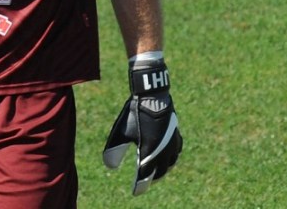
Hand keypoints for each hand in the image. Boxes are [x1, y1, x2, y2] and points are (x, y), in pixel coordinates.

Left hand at [103, 58, 182, 194]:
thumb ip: (114, 151)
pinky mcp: (176, 134)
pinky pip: (176, 151)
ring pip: (170, 163)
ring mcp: (173, 142)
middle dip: (151, 178)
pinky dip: (171, 157)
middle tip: (144, 182)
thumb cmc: (135, 112)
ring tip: (155, 171)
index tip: (135, 191)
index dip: (140, 185)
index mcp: (150, 151)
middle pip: (159, 172)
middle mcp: (164, 150)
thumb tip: (109, 166)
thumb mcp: (120, 131)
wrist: (153, 95)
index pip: (145, 175)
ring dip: (162, 169)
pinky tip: (167, 155)